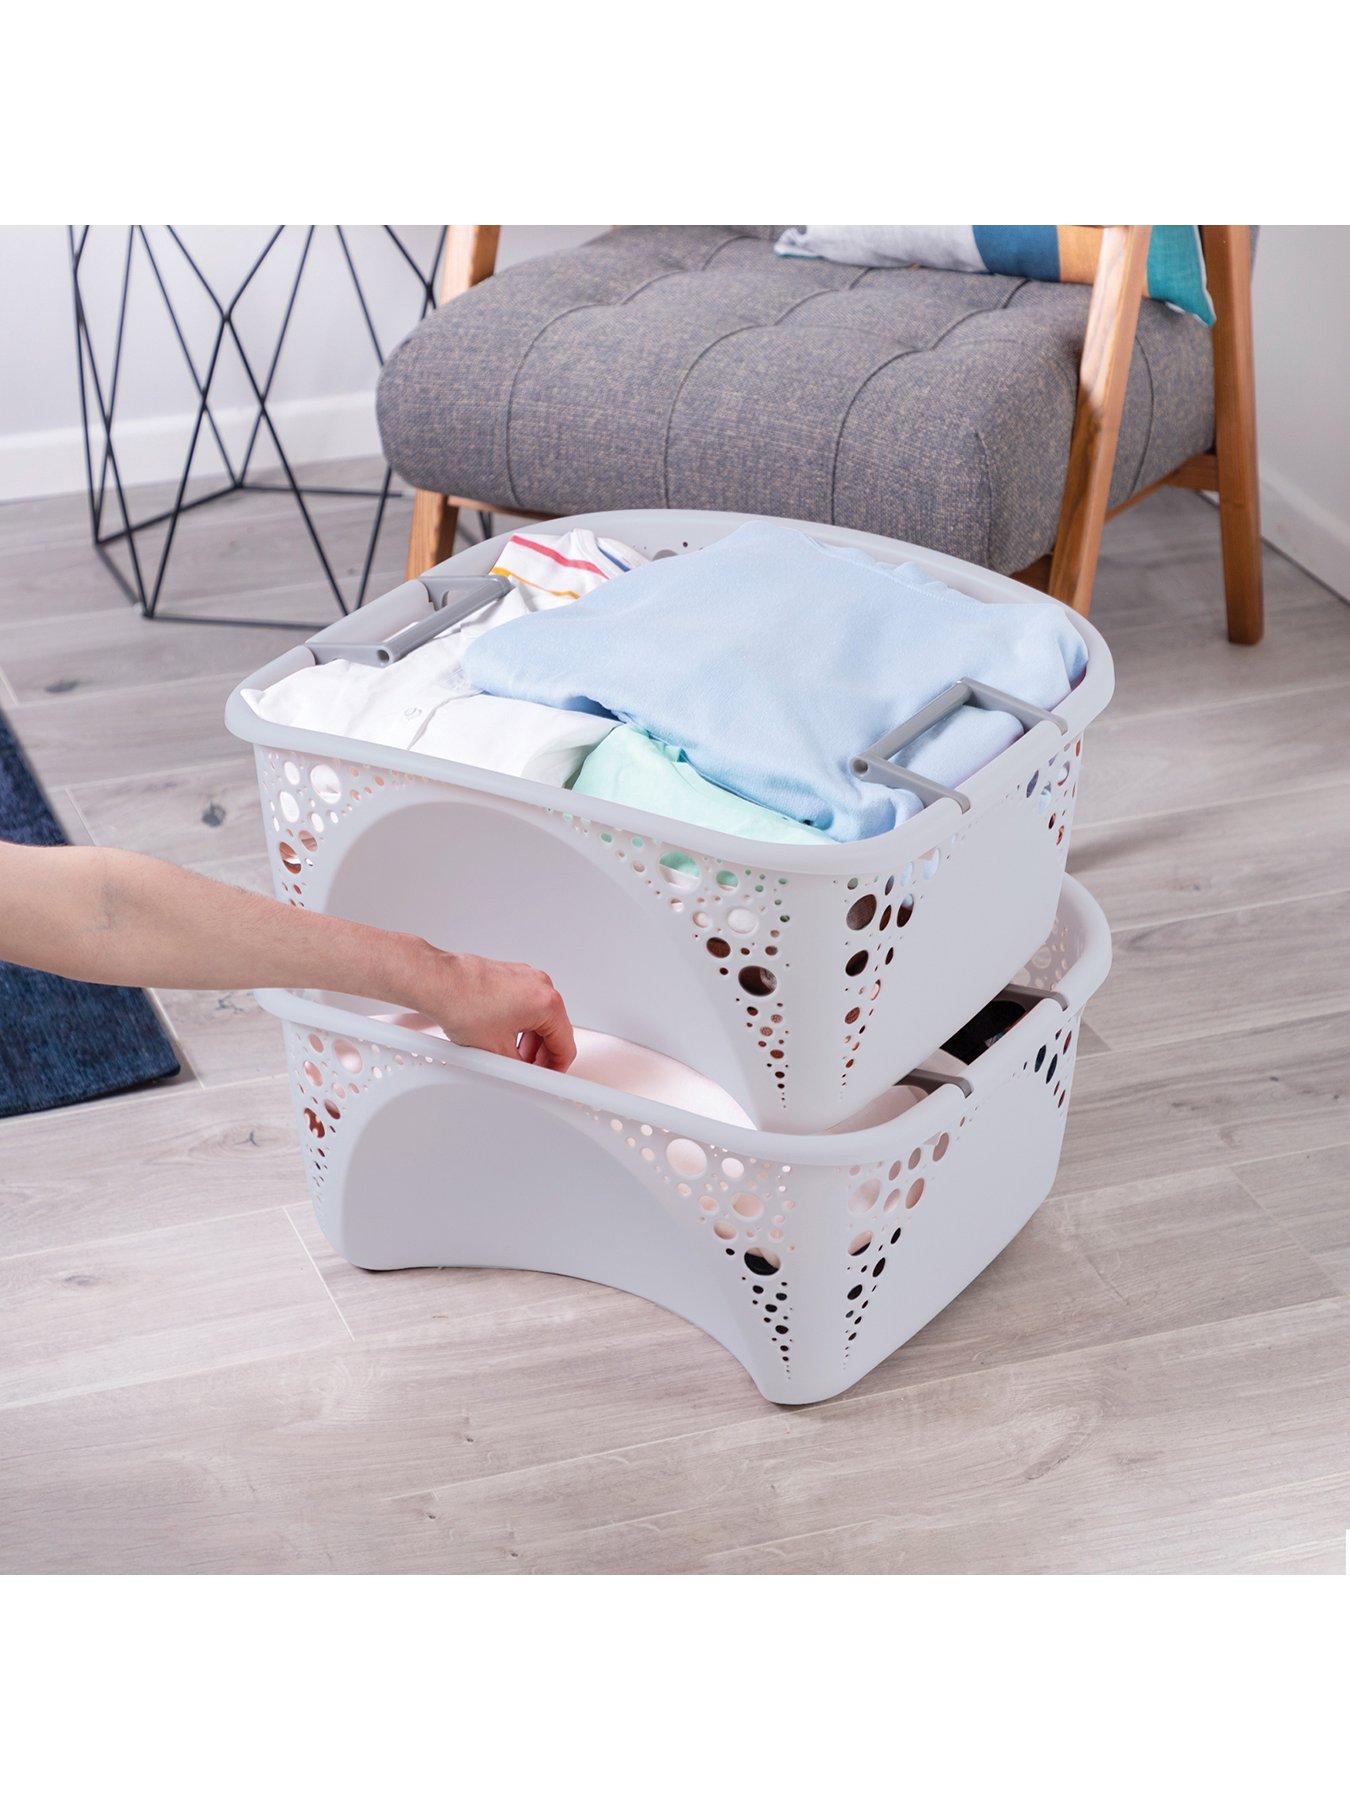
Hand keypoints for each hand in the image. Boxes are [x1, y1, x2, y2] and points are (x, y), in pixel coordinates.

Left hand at [417, 948, 576, 1072]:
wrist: (438, 982)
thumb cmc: (463, 1004)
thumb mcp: (497, 1050)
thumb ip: (520, 1067)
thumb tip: (525, 1074)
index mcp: (547, 1002)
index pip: (565, 1044)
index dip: (557, 1068)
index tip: (549, 1076)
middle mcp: (540, 985)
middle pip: (553, 1028)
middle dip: (541, 1054)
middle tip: (528, 1071)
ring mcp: (525, 977)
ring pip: (538, 1016)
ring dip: (529, 1039)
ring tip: (510, 1056)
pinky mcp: (510, 976)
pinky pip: (524, 1004)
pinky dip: (518, 1023)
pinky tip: (501, 1037)